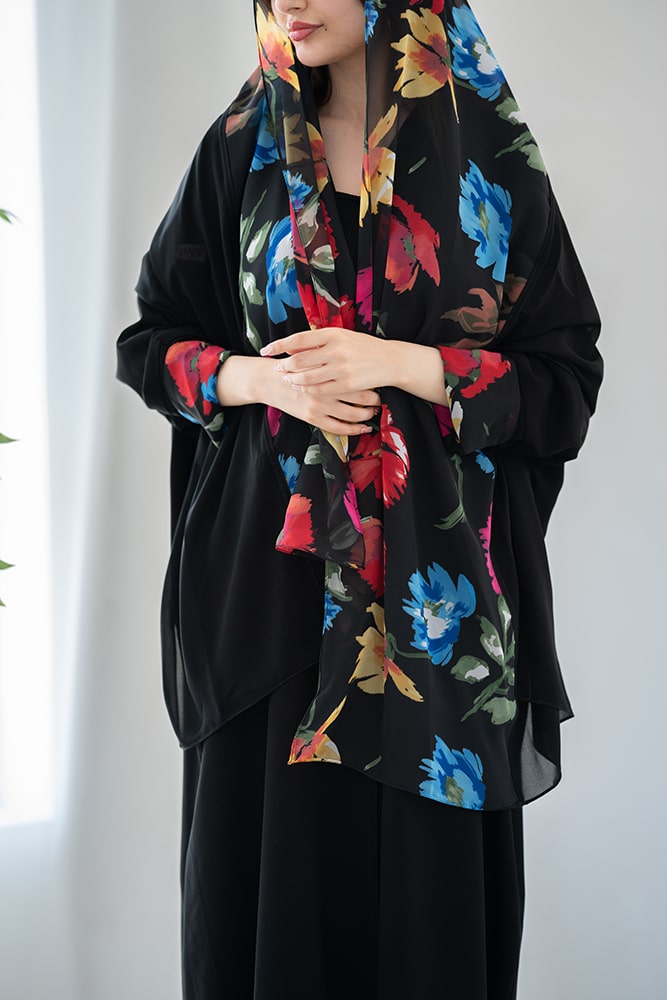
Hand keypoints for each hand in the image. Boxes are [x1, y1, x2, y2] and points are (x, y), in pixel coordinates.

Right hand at [216, 354, 380, 435]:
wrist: (268, 381)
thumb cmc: (292, 365)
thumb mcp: (311, 353)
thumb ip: (331, 355)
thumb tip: (358, 358)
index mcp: (327, 369)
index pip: (359, 378)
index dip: (373, 383)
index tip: (380, 382)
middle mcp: (325, 388)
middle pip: (360, 396)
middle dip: (374, 400)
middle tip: (381, 399)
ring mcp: (319, 405)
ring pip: (352, 414)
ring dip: (367, 415)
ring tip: (374, 412)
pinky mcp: (313, 418)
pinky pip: (339, 428)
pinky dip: (354, 429)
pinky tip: (363, 427)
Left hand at [260, 327, 390, 395]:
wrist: (390, 360)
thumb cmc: (363, 347)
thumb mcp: (342, 337)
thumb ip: (319, 340)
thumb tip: (293, 346)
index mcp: (333, 334)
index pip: (298, 339)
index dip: (279, 345)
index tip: (266, 349)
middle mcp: (336, 350)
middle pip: (299, 359)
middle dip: (284, 365)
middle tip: (277, 367)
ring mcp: (341, 368)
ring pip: (307, 376)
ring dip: (293, 378)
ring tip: (287, 378)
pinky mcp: (347, 384)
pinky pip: (320, 389)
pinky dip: (307, 388)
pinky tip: (301, 387)